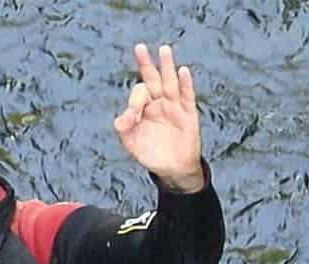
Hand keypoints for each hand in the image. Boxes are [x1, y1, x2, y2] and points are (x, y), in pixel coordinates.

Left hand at [113, 43, 204, 192]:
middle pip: (153, 79)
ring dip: (167, 67)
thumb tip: (120, 119)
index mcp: (144, 107)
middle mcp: (159, 103)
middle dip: (146, 64)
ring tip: (164, 50)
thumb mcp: (132, 144)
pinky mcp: (188, 115)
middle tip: (139, 47)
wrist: (174, 170)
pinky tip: (183, 71)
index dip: (135, 99)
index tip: (135, 114)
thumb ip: (125, 130)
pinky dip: (185, 84)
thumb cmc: (152, 155)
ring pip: (170, 83)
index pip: (139, 93)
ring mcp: (174, 107)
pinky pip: (187, 97)